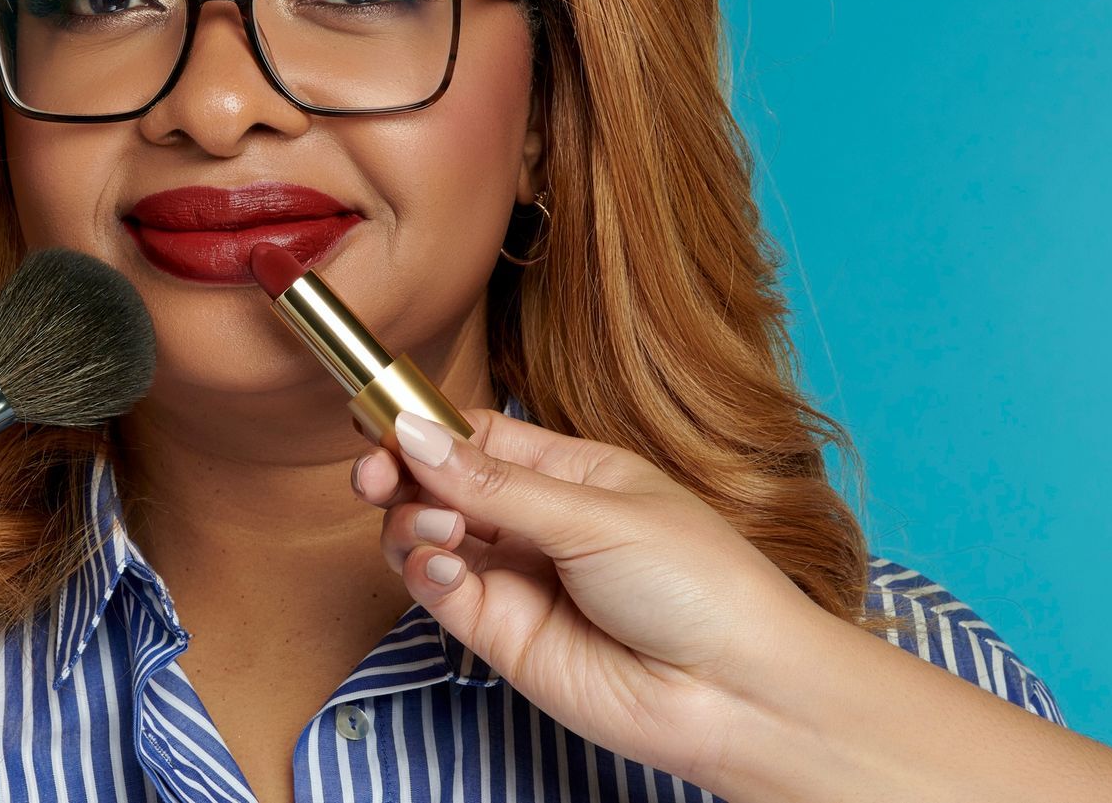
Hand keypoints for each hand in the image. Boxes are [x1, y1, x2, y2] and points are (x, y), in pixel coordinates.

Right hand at [352, 407, 822, 785]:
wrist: (736, 692)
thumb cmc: (700, 585)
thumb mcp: (597, 514)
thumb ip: (495, 484)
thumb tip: (414, 433)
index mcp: (570, 473)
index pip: (476, 435)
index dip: (424, 425)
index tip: (380, 419)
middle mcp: (535, 522)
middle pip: (440, 483)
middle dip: (400, 472)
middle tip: (376, 474)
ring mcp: (516, 578)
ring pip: (427, 536)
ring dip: (411, 523)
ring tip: (438, 529)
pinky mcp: (502, 635)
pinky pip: (440, 591)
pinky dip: (424, 571)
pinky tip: (444, 563)